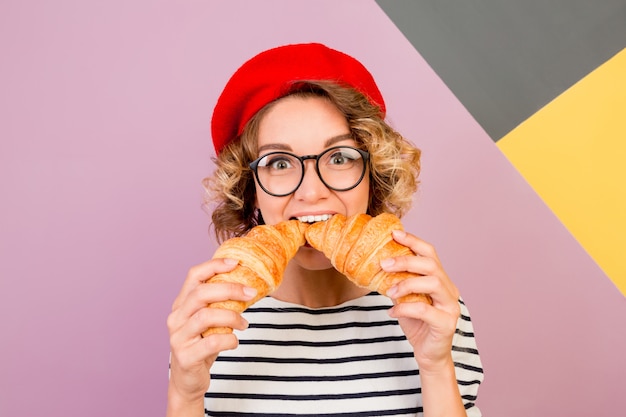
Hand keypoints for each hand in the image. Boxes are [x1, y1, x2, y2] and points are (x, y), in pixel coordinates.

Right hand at [166, 258, 256, 405]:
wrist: (188, 380)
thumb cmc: (202, 345)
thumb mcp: (208, 321)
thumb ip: (219, 303)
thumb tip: (248, 284)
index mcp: (181, 304)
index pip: (193, 275)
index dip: (214, 265)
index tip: (236, 263)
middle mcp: (176, 318)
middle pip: (201, 293)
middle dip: (230, 289)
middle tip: (251, 292)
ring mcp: (178, 337)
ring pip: (206, 316)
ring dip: (232, 317)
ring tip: (244, 323)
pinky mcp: (186, 357)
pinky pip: (212, 342)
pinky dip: (229, 340)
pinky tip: (234, 341)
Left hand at [381, 230, 460, 371]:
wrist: (429, 355)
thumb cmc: (417, 324)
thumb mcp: (405, 298)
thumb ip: (398, 282)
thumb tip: (378, 264)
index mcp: (440, 279)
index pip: (430, 253)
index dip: (413, 241)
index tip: (394, 234)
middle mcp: (449, 289)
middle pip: (431, 265)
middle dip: (406, 261)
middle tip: (383, 263)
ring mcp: (451, 306)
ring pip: (433, 283)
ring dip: (407, 283)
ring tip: (389, 291)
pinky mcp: (446, 323)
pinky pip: (425, 310)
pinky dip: (405, 309)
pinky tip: (392, 312)